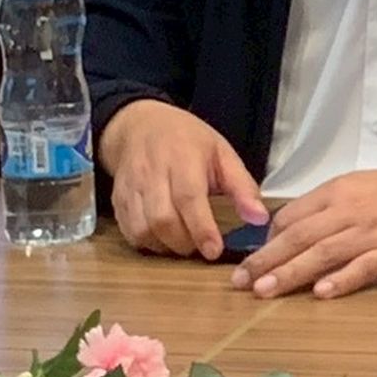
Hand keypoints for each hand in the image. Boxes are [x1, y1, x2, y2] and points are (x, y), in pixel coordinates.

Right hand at [100, 100, 267, 259]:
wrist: (141, 125)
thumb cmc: (187, 141)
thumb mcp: (222, 154)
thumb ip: (242, 187)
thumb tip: (260, 218)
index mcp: (183, 158)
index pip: (189, 197)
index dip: (201, 228)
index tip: (214, 251)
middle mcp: (152, 173)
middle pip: (162, 219)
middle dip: (184, 242)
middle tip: (201, 248)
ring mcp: (130, 187)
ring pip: (142, 229)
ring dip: (165, 246)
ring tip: (184, 243)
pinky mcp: (117, 200)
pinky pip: (128, 232)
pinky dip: (147, 243)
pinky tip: (163, 239)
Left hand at [231, 168, 376, 299]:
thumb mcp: (356, 188)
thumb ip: (323, 208)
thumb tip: (285, 233)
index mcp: (338, 192)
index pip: (293, 216)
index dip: (269, 239)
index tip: (253, 261)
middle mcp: (350, 211)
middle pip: (301, 237)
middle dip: (267, 260)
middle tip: (241, 281)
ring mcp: (372, 234)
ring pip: (324, 254)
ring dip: (292, 273)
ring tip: (266, 291)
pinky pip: (363, 268)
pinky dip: (342, 281)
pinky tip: (322, 294)